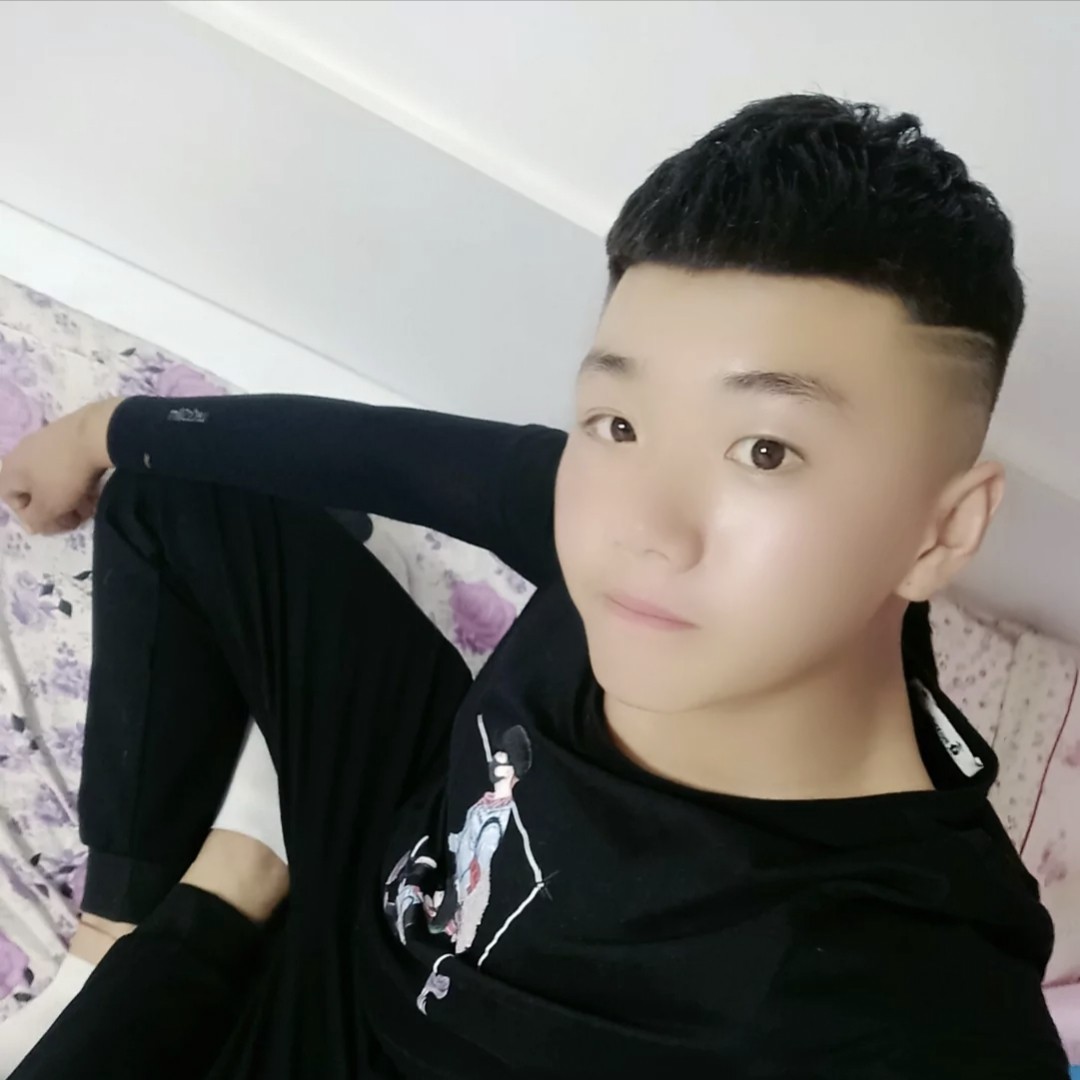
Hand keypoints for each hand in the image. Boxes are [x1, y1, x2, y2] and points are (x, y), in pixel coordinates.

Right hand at [0, 398, 120, 534]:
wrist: (94, 433)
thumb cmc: (64, 474)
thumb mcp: (48, 507)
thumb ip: (36, 520)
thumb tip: (32, 526)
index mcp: (9, 470)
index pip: (13, 501)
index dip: (33, 517)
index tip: (57, 523)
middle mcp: (21, 453)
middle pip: (35, 490)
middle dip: (57, 509)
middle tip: (78, 518)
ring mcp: (43, 441)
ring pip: (53, 478)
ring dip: (71, 497)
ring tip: (90, 506)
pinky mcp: (66, 435)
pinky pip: (67, 464)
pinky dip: (78, 479)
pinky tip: (95, 488)